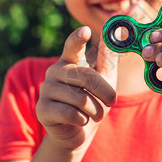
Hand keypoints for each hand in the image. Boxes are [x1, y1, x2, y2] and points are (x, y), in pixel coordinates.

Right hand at [36, 26, 117, 151]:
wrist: (78, 131)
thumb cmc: (93, 101)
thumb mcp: (105, 78)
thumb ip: (108, 57)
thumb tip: (119, 32)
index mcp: (70, 60)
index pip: (72, 46)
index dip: (78, 39)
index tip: (85, 30)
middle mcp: (55, 71)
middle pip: (86, 77)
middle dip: (105, 92)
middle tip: (112, 101)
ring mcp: (46, 89)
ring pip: (80, 99)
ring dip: (95, 110)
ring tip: (95, 114)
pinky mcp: (42, 109)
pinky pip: (70, 113)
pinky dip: (82, 120)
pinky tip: (80, 120)